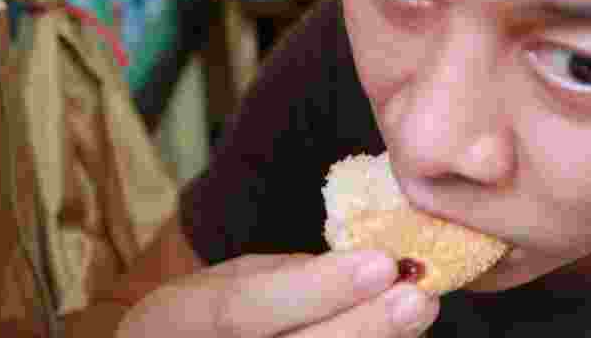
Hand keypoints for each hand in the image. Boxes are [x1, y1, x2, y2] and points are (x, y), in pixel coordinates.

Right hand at [117, 250, 439, 336]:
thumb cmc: (206, 320)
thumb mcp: (226, 283)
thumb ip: (286, 278)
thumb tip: (367, 265)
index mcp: (171, 322)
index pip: (242, 311)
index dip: (314, 289)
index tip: (381, 262)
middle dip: (361, 327)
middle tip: (416, 297)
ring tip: (419, 314)